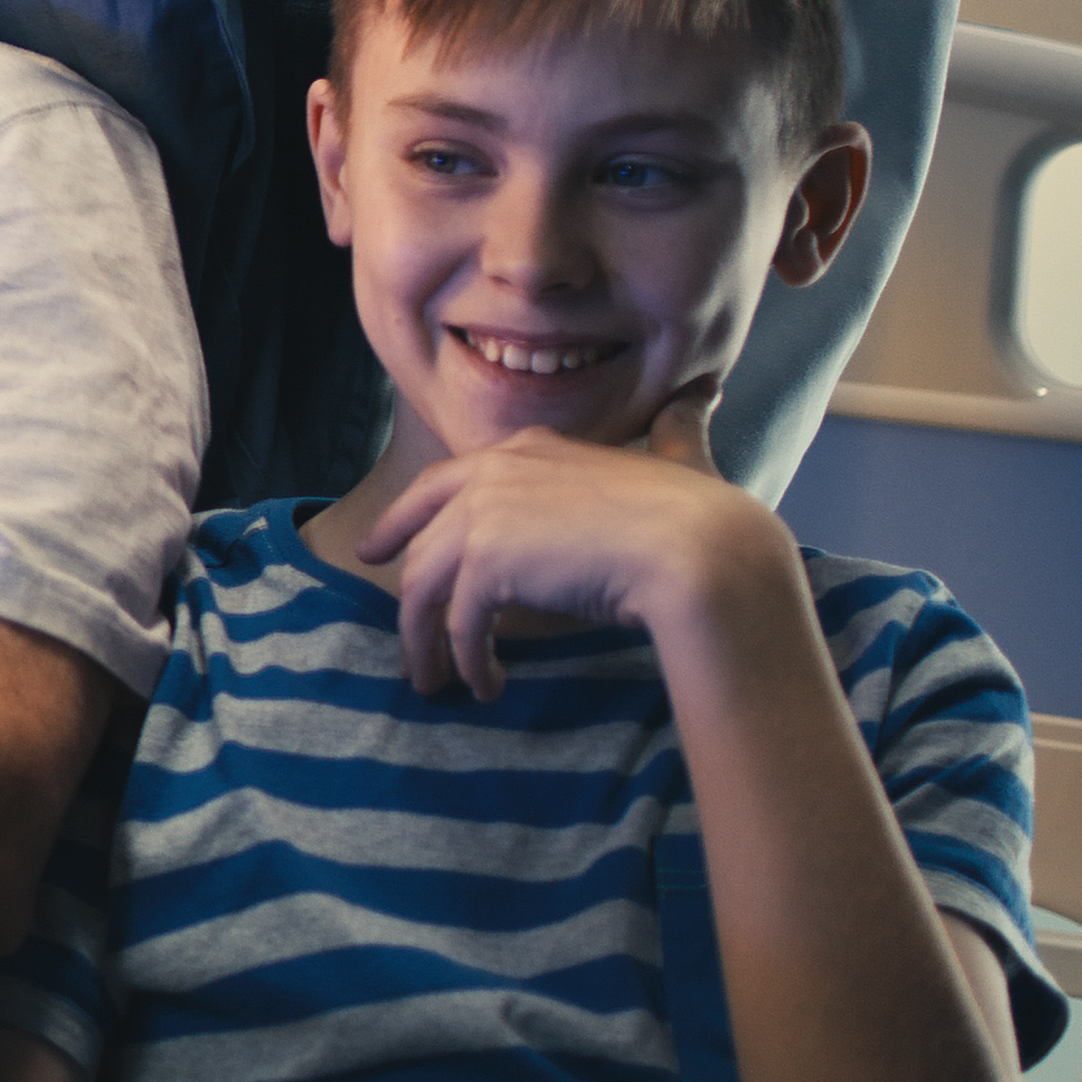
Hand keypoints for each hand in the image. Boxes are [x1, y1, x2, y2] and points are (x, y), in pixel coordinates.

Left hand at [356, 385, 785, 700]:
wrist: (700, 549)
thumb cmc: (700, 512)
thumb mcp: (676, 458)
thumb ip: (675, 431)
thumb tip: (703, 397)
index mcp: (527, 448)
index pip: (441, 483)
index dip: (404, 519)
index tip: (378, 547)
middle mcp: (493, 472)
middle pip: (422, 540)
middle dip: (403, 590)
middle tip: (401, 632)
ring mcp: (483, 514)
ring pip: (425, 587)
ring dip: (427, 642)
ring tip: (437, 683)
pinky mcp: (485, 563)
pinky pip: (459, 624)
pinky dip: (465, 660)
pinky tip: (483, 685)